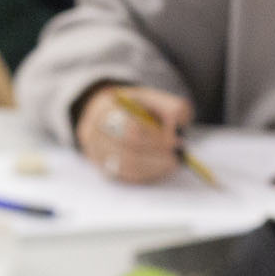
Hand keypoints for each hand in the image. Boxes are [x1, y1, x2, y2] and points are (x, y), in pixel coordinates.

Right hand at [74, 84, 192, 185]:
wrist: (110, 117)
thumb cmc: (135, 109)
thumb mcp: (153, 99)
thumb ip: (170, 107)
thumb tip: (179, 124)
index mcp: (108, 108)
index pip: (131, 127)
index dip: (156, 137)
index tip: (176, 140)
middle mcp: (95, 131)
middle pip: (126, 149)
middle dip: (156, 154)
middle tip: (176, 155)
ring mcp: (97, 152)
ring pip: (125, 166)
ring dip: (154, 167)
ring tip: (172, 162)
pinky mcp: (103, 168)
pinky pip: (125, 176)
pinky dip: (147, 174)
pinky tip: (161, 168)